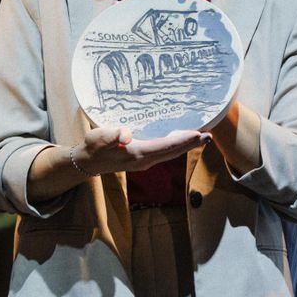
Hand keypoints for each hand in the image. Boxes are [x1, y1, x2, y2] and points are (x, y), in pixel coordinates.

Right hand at [72, 126, 208, 175]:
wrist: (87, 162)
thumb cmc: (93, 147)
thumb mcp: (99, 137)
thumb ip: (112, 135)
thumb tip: (126, 134)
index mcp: (138, 154)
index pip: (166, 146)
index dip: (184, 140)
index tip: (200, 134)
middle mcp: (145, 160)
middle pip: (173, 151)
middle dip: (192, 143)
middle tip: (209, 134)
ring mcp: (145, 161)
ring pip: (171, 153)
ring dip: (186, 145)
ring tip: (201, 136)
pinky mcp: (143, 158)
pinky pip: (165, 152)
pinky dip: (177, 145)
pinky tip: (182, 140)